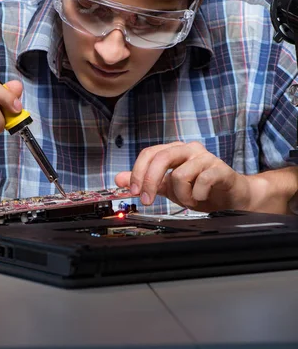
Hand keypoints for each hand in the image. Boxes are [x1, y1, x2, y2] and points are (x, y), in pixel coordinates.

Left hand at [114, 141, 250, 211]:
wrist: (230, 197)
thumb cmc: (199, 188)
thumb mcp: (166, 187)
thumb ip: (145, 181)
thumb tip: (118, 178)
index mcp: (174, 150)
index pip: (149, 153)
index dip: (138, 173)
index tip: (134, 192)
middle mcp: (188, 149)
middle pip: (161, 157)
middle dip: (150, 181)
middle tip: (147, 201)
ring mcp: (205, 157)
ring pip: (180, 175)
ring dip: (180, 195)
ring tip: (188, 200)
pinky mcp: (221, 169)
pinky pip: (202, 181)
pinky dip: (197, 196)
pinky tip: (201, 198)